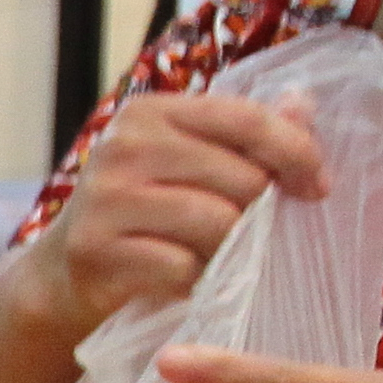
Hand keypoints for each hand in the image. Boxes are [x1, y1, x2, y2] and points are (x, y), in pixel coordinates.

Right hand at [26, 92, 328, 333]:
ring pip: (218, 225)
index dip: (296, 152)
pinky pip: (184, 268)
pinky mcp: (97, 250)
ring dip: (231, 252)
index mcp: (150, 112)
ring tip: (219, 257)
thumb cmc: (142, 212)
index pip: (245, 119)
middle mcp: (124, 146)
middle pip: (240, 179)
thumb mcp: (187, 162)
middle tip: (252, 235)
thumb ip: (244, 134)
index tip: (318, 187)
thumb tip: (304, 102)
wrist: (65, 273)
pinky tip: (188, 279)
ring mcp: (107, 199)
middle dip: (260, 214)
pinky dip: (197, 280)